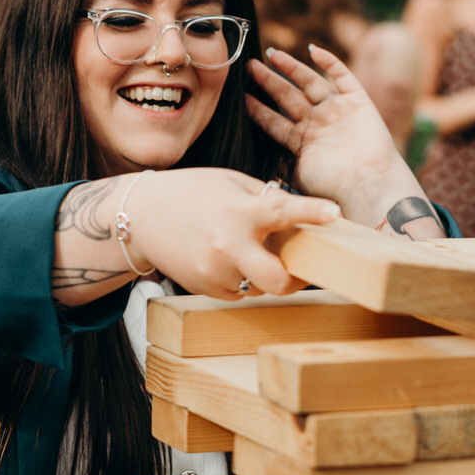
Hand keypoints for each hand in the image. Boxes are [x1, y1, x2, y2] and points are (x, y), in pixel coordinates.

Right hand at [121, 168, 338, 296]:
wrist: (141, 216)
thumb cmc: (190, 193)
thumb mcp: (229, 183)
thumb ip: (264, 200)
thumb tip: (301, 219)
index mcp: (238, 211)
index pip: (283, 212)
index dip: (312, 213)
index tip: (334, 213)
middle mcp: (227, 245)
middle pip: (278, 281)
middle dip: (297, 279)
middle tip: (301, 269)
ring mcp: (214, 271)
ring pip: (259, 287)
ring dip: (263, 274)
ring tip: (246, 250)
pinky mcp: (203, 287)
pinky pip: (238, 291)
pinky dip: (241, 278)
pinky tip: (224, 258)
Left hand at [246, 45, 433, 231]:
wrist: (366, 185)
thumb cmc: (331, 187)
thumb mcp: (295, 175)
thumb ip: (276, 164)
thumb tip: (251, 163)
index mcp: (301, 141)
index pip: (273, 120)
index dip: (257, 108)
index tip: (239, 95)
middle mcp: (317, 123)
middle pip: (287, 96)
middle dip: (268, 81)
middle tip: (249, 66)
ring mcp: (336, 112)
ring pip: (309, 83)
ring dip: (291, 67)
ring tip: (272, 53)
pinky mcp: (357, 103)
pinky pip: (343, 77)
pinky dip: (330, 63)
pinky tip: (313, 51)